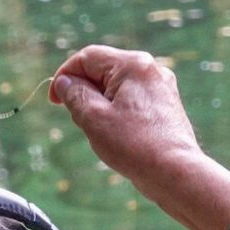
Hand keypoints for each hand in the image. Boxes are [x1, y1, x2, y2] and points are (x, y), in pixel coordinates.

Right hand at [49, 45, 205, 185]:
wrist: (175, 172)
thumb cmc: (135, 145)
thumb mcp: (93, 117)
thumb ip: (75, 94)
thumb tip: (65, 81)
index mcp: (133, 64)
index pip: (87, 57)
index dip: (65, 76)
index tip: (54, 100)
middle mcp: (151, 69)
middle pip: (103, 70)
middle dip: (84, 91)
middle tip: (78, 119)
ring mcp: (161, 87)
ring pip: (117, 87)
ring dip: (99, 104)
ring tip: (100, 131)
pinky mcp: (165, 105)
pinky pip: (132, 99)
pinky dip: (117, 111)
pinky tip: (117, 135)